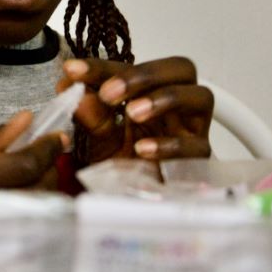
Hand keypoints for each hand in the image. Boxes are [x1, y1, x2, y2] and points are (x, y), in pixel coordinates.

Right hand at [0, 111, 65, 271]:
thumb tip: (25, 121)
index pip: (23, 166)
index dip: (47, 149)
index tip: (58, 136)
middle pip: (37, 193)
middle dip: (46, 170)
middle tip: (43, 153)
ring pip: (34, 216)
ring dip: (40, 193)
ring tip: (28, 176)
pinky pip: (19, 234)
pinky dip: (27, 214)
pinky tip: (16, 200)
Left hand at [62, 57, 212, 162]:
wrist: (131, 204)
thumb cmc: (120, 166)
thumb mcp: (95, 139)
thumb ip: (87, 113)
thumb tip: (70, 86)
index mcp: (149, 92)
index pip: (133, 67)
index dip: (103, 67)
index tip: (74, 71)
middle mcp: (175, 105)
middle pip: (180, 68)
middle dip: (145, 74)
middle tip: (110, 92)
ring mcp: (191, 130)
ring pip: (201, 96)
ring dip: (164, 98)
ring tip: (133, 113)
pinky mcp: (199, 160)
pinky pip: (196, 146)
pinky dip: (169, 144)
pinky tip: (143, 149)